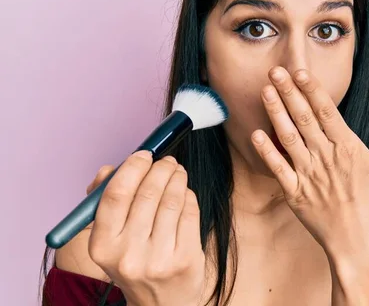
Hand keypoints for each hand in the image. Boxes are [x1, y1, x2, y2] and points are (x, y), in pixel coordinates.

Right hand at [88, 151, 204, 305]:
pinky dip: (188, 196)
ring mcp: (158, 259)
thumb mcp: (111, 240)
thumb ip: (105, 202)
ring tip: (177, 172)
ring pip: (172, 200)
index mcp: (102, 246)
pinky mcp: (185, 259)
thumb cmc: (135, 262)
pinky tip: (184, 192)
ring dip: (177, 178)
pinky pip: (189, 213)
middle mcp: (128, 254)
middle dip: (160, 168)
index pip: (115, 195)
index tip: (144, 154)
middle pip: (148, 193)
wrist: (161, 304)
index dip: (132, 168)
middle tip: (166, 160)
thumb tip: (108, 169)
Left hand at [251, 67, 368, 257]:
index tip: (300, 72)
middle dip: (288, 92)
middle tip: (275, 71)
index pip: (327, 112)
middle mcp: (327, 157)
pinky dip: (266, 151)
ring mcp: (310, 175)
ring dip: (276, 113)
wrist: (363, 247)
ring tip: (265, 91)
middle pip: (304, 118)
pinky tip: (254, 134)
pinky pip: (278, 169)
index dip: (312, 90)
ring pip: (289, 137)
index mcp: (349, 148)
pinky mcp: (296, 194)